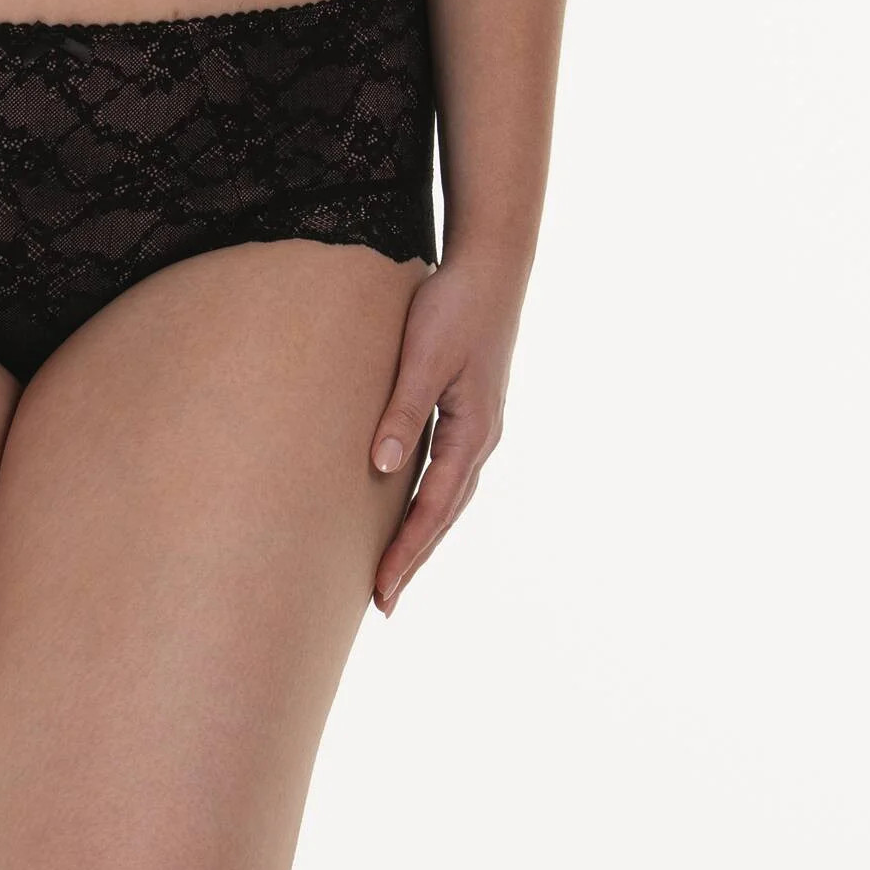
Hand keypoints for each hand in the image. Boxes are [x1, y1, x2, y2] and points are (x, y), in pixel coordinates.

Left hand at [367, 255, 525, 615]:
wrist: (488, 266)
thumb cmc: (451, 307)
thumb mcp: (422, 358)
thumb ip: (402, 412)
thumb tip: (382, 470)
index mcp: (472, 432)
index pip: (433, 509)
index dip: (406, 552)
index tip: (380, 590)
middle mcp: (480, 439)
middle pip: (444, 515)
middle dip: (413, 558)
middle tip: (381, 603)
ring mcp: (477, 428)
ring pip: (448, 499)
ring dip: (421, 537)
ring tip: (393, 572)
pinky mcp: (468, 414)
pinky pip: (446, 475)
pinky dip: (428, 505)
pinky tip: (409, 515)